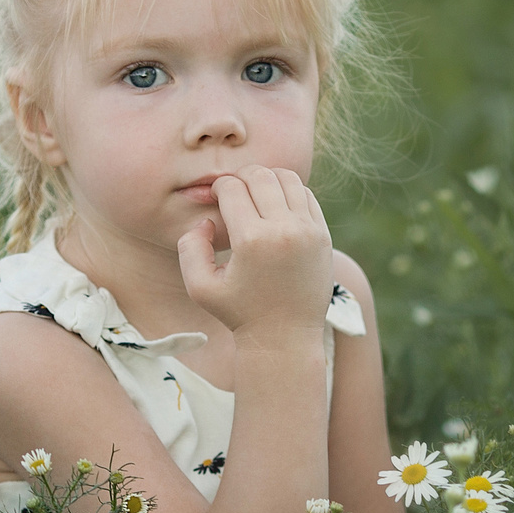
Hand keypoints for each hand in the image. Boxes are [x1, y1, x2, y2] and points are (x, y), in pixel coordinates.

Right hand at [177, 167, 332, 339]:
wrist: (285, 337)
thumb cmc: (239, 313)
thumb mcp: (200, 288)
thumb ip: (190, 248)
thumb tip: (207, 219)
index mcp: (252, 241)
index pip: (232, 189)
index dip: (217, 187)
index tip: (215, 198)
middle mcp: (284, 230)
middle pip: (259, 176)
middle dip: (240, 177)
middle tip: (232, 191)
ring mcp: (308, 231)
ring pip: (287, 178)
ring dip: (267, 179)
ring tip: (255, 193)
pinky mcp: (323, 235)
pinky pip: (306, 195)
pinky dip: (289, 191)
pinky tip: (276, 206)